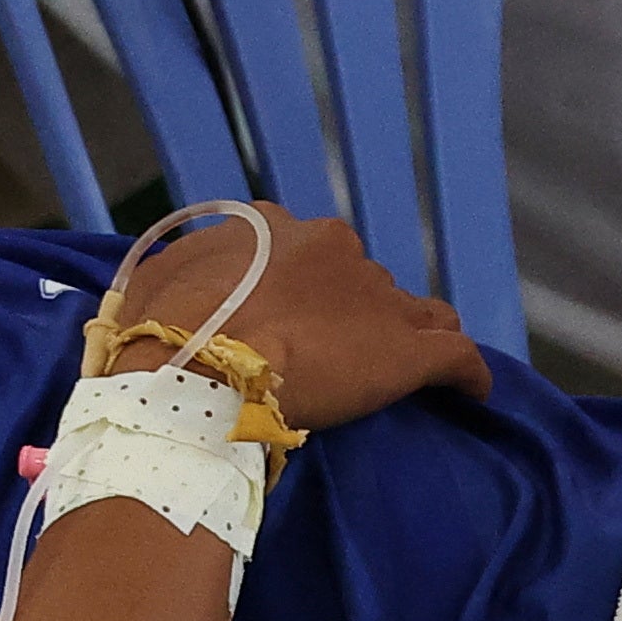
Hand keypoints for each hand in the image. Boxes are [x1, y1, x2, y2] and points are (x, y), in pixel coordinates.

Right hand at [108, 207, 487, 433]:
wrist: (195, 373)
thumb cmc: (161, 329)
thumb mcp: (151, 280)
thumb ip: (179, 272)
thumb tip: (184, 281)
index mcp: (276, 229)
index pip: (303, 252)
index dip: (299, 288)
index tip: (286, 321)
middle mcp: (336, 249)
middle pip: (356, 281)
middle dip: (349, 313)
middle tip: (327, 357)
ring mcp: (378, 298)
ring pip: (413, 310)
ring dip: (405, 334)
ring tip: (397, 369)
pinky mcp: (408, 351)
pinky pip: (458, 358)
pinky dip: (465, 374)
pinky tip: (470, 391)